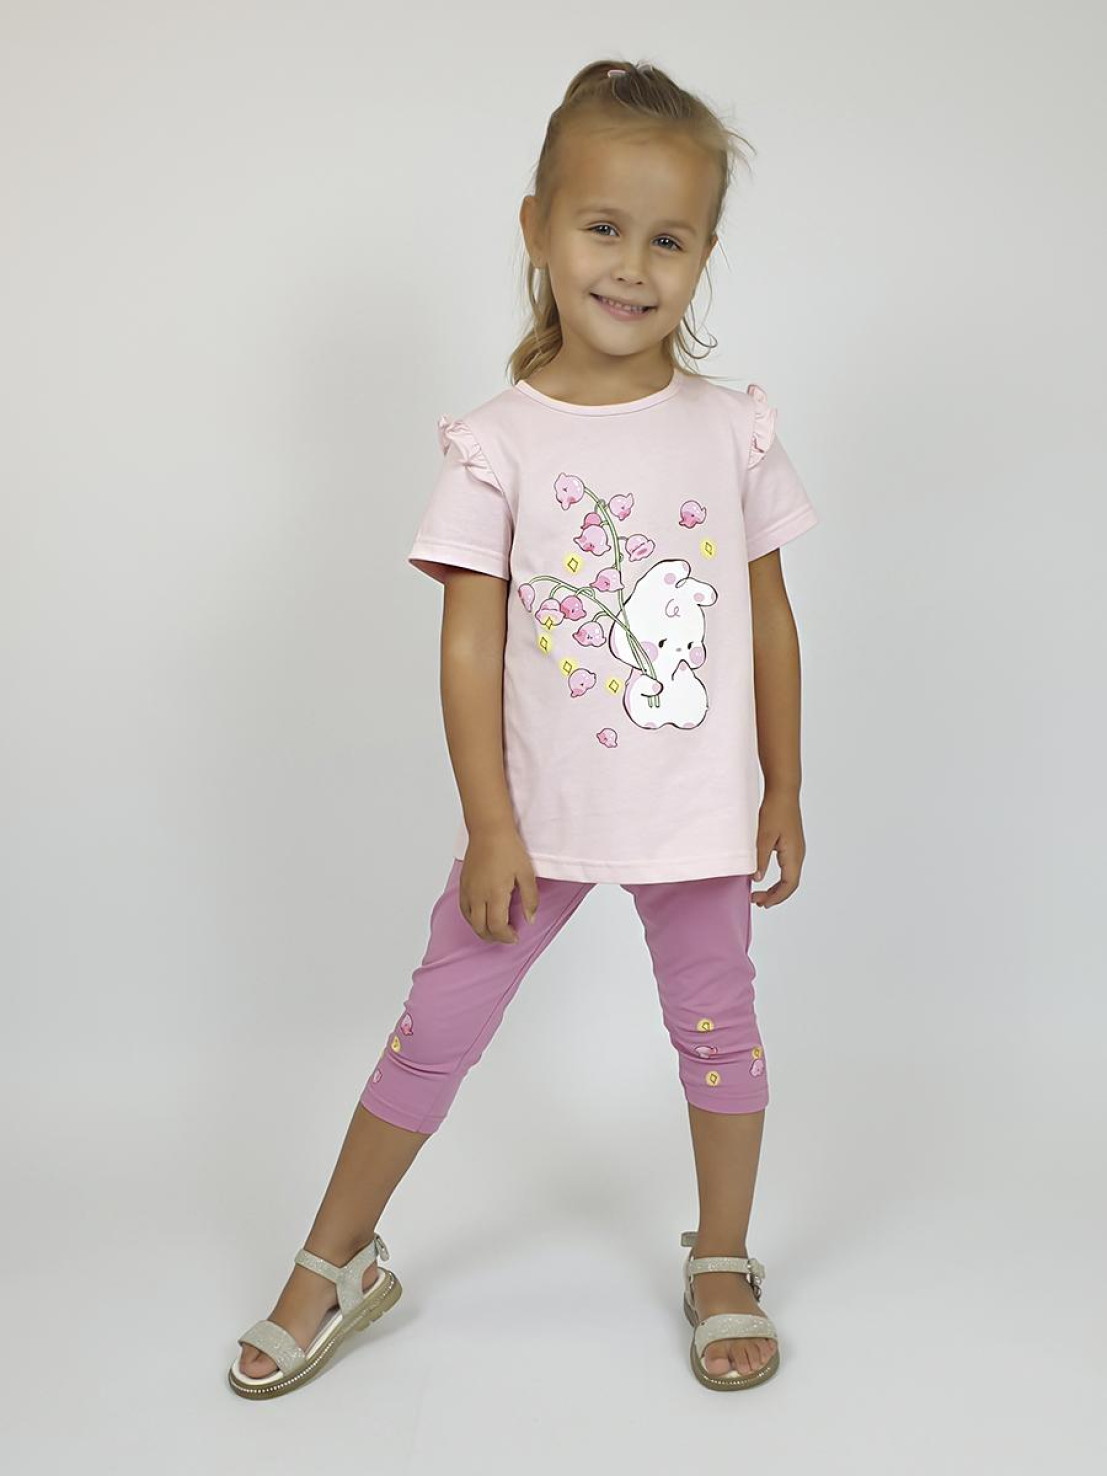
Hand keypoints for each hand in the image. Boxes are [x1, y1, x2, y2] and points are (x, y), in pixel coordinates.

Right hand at [458, 824, 539, 942]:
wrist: (488, 830)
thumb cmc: (508, 848)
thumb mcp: (526, 874)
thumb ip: (530, 899)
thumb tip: (530, 919)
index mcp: (495, 894)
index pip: (497, 927)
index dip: (506, 937)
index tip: (515, 936)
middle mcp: (478, 895)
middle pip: (481, 928)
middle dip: (494, 937)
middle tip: (506, 935)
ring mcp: (468, 890)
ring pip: (471, 921)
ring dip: (482, 929)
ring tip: (495, 928)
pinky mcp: (463, 884)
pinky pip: (464, 909)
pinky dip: (472, 918)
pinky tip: (481, 916)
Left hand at [751, 789, 805, 908]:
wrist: (784, 791)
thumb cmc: (775, 811)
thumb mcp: (764, 836)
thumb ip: (760, 859)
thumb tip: (757, 879)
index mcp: (794, 854)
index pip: (788, 885)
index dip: (776, 897)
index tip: (761, 903)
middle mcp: (798, 854)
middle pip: (790, 884)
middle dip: (775, 895)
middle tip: (757, 901)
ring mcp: (796, 850)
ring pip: (789, 877)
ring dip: (776, 888)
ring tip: (760, 894)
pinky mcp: (792, 845)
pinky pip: (788, 868)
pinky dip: (778, 877)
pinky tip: (764, 875)